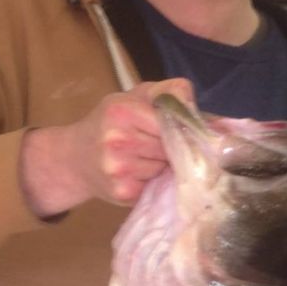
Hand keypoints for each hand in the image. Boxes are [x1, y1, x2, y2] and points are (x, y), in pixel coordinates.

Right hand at [19, 77, 194, 216]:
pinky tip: (138, 174)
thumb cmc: (111, 123)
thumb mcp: (136, 96)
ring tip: (143, 158)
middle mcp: (118, 140)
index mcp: (122, 111)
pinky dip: (154, 181)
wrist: (72, 158)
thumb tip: (213, 121)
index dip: (178, 128)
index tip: (176, 129)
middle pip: (171, 147)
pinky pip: (157, 185)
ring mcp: (119, 168)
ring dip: (163, 165)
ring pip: (166, 168)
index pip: (172, 122)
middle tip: (154, 144)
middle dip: (170, 147)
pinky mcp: (123, 191)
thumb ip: (172, 93)